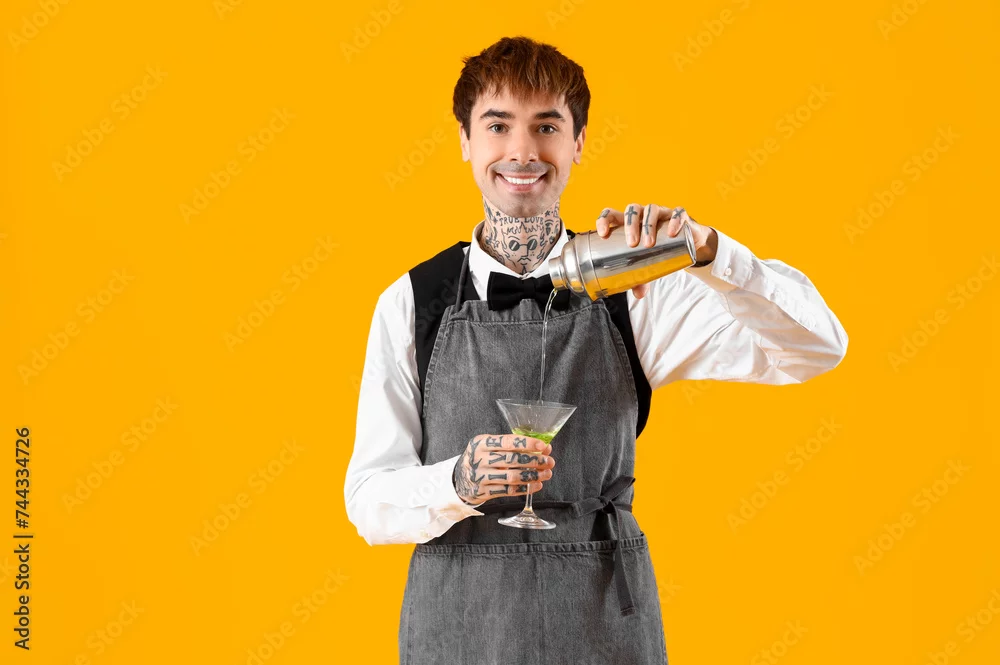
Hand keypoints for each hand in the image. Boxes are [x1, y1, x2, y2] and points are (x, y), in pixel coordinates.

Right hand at [452, 434, 555, 505]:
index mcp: (481, 443)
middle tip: (549, 461)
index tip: (543, 446)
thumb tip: (542, 448)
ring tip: (546, 474)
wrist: (459, 479)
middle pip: (511, 460)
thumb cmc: (480, 459)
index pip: (508, 441)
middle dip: (534, 461)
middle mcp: (479, 459)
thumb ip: (512, 446)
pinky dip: (524, 488)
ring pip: (511, 477)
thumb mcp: (488, 447)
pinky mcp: (483, 492)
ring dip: (532, 476)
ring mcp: (480, 477)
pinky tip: (536, 485)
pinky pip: (508, 490)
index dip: (527, 444)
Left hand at [595, 204, 717, 298]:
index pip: (612, 214)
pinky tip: (672, 232)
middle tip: (632, 244)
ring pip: (652, 209)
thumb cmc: (659, 250)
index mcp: (629, 223)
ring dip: (648, 225)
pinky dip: (674, 221)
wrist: (687, 243)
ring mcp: (661, 212)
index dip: (604, 219)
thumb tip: (638, 295)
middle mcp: (643, 214)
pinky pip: (677, 213)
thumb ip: (641, 278)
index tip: (603, 234)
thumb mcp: (648, 264)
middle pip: (633, 210)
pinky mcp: (679, 215)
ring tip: (649, 244)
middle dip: (630, 225)